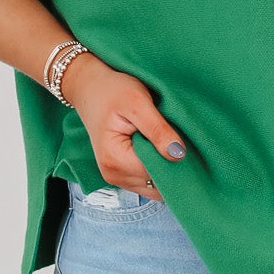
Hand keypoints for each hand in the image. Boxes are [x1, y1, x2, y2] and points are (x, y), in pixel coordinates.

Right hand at [60, 53, 187, 200]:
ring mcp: (117, 177)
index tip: (183, 140)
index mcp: (115, 160)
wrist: (91, 88)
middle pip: (157, 182)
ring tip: (164, 140)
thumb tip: (178, 154)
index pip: (157, 173)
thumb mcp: (137, 102)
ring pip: (155, 185)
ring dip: (166, 167)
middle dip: (172, 165)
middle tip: (176, 138)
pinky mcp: (123, 174)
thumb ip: (157, 130)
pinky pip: (149, 181)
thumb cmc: (112, 91)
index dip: (174, 159)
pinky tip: (158, 147)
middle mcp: (114, 175)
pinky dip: (159, 167)